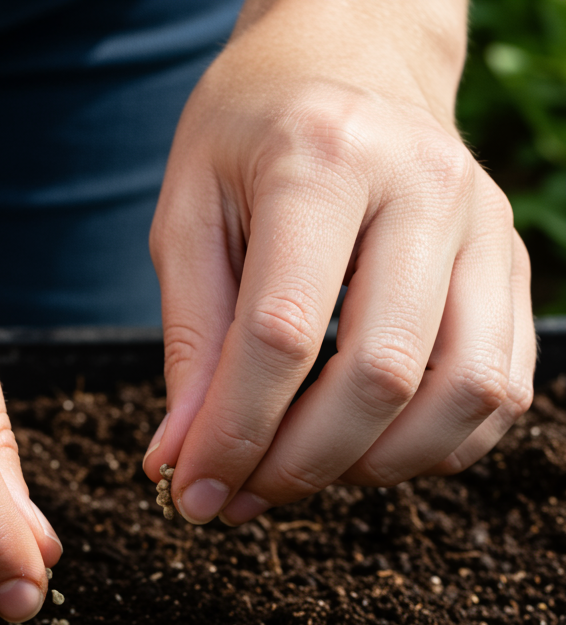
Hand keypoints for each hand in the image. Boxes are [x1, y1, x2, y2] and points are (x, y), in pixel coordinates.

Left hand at [144, 0, 534, 524]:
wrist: (349, 57)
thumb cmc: (249, 139)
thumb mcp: (188, 219)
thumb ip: (191, 343)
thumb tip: (181, 460)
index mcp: (322, 159)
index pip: (283, 334)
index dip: (232, 435)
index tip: (190, 492)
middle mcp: (424, 188)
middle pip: (379, 376)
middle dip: (298, 467)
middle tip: (237, 498)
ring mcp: (485, 226)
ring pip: (463, 394)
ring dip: (373, 467)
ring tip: (298, 473)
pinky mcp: (513, 264)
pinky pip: (500, 389)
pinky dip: (434, 447)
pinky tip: (364, 449)